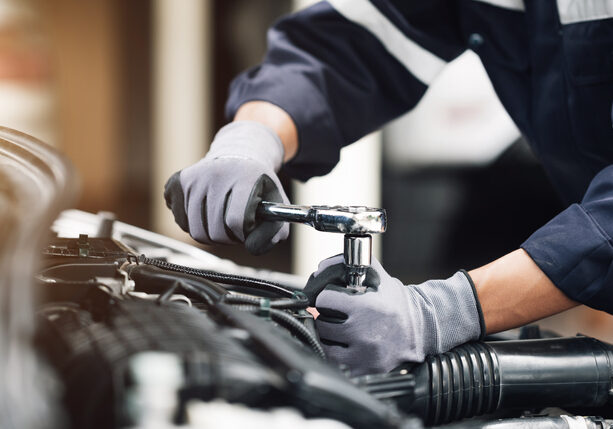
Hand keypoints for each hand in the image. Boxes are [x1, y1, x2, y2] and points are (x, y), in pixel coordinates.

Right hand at [164, 121, 289, 254]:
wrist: (238, 155)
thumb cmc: (259, 185)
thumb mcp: (278, 204)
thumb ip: (275, 231)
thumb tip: (252, 247)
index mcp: (245, 177)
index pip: (236, 221)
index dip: (244, 233)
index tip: (248, 228)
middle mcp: (216, 173)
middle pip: (215, 231)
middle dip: (229, 237)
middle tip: (236, 227)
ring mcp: (194, 178)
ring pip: (196, 231)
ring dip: (212, 234)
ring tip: (223, 221)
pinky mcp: (177, 182)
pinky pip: (181, 222)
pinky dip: (194, 225)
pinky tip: (206, 212)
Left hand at [304, 255, 484, 375]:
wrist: (421, 330)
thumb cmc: (397, 303)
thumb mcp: (378, 277)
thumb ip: (349, 265)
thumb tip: (322, 267)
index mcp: (367, 307)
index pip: (325, 300)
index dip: (326, 296)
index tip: (332, 298)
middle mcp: (365, 333)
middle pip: (322, 323)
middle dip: (326, 316)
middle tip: (335, 314)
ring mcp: (364, 355)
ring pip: (325, 345)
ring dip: (328, 336)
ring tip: (340, 329)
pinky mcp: (364, 370)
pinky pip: (335, 362)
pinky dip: (335, 353)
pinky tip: (345, 345)